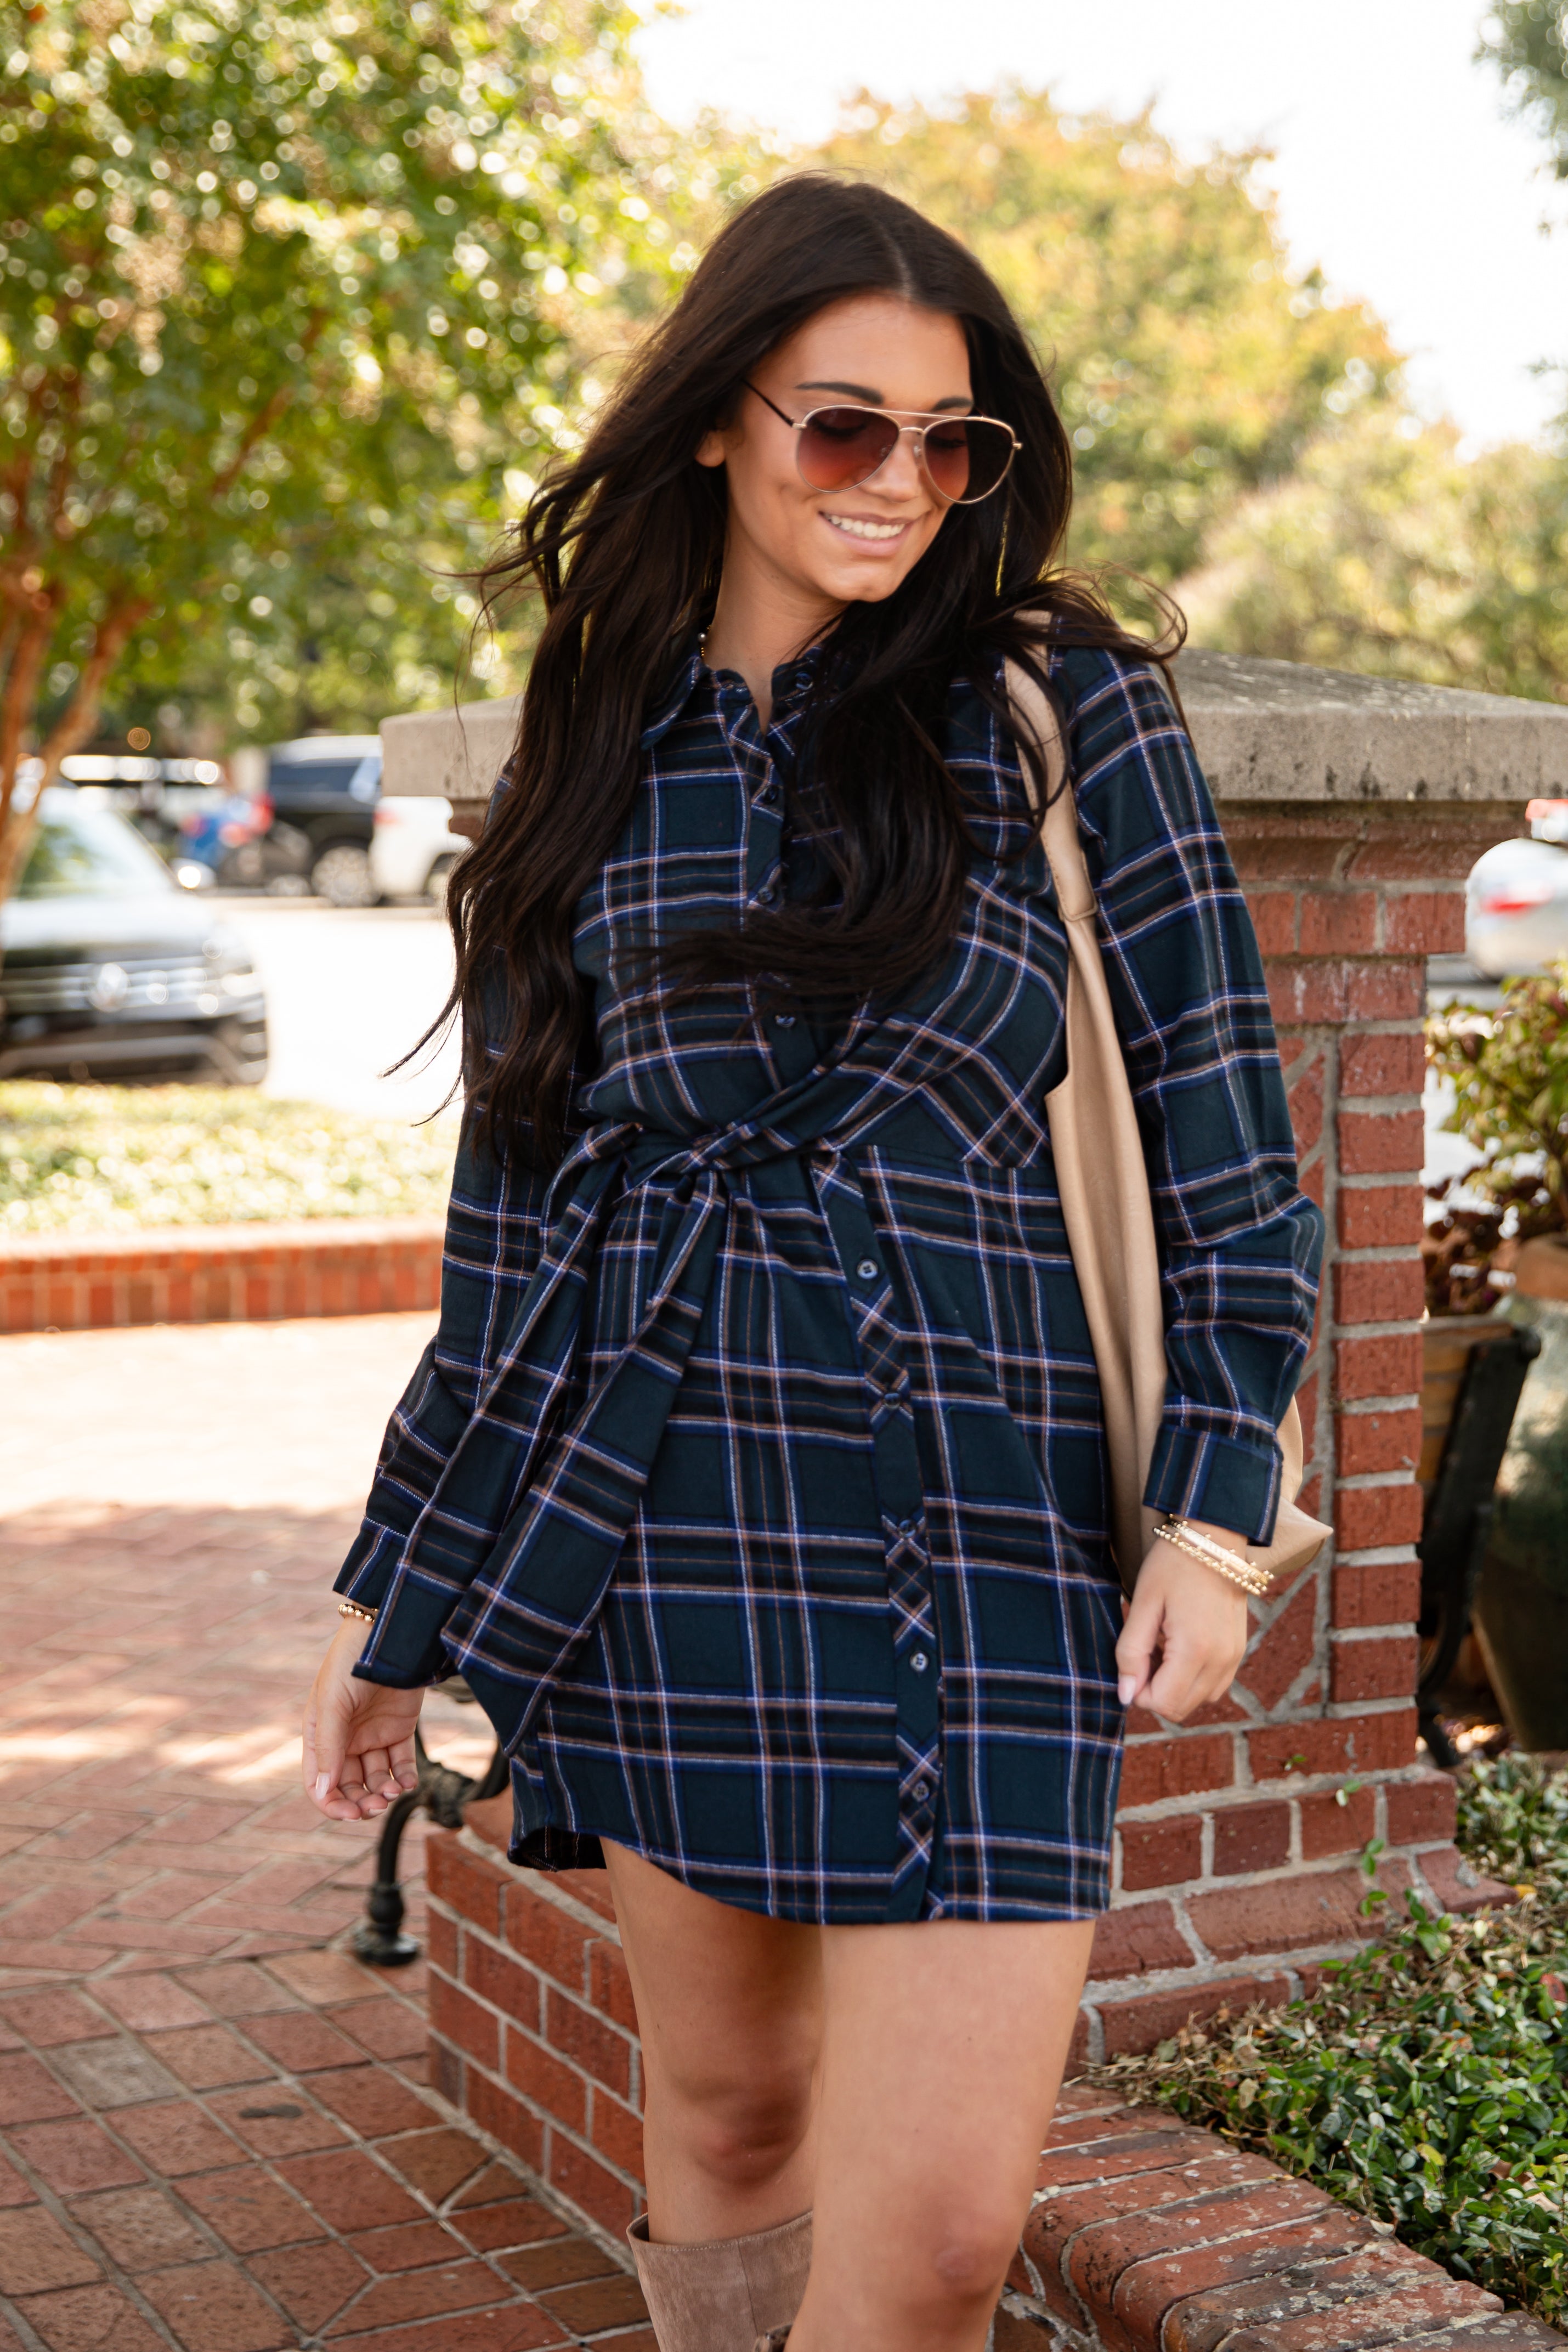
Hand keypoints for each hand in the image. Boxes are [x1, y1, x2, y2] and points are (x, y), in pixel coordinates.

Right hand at [303, 1615, 422, 1821]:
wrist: (391, 1631)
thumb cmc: (352, 1661)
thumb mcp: (333, 1702)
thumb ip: (330, 1747)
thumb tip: (325, 1790)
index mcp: (320, 1734)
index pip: (319, 1782)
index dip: (331, 1803)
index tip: (350, 1814)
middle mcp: (345, 1739)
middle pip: (348, 1786)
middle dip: (360, 1802)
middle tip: (377, 1806)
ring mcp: (372, 1735)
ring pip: (375, 1779)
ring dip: (382, 1793)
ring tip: (394, 1792)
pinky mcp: (399, 1728)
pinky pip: (400, 1763)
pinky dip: (405, 1778)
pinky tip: (407, 1782)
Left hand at [1115, 1531, 1250, 1722]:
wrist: (1213, 1538)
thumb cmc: (1172, 1565)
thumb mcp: (1143, 1604)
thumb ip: (1131, 1653)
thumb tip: (1125, 1696)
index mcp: (1195, 1650)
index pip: (1163, 1704)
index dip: (1138, 1692)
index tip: (1131, 1661)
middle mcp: (1222, 1661)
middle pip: (1181, 1709)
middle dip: (1155, 1691)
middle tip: (1144, 1652)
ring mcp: (1234, 1657)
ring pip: (1199, 1700)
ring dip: (1174, 1686)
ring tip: (1161, 1647)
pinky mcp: (1239, 1651)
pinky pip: (1214, 1685)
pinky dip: (1193, 1678)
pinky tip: (1179, 1648)